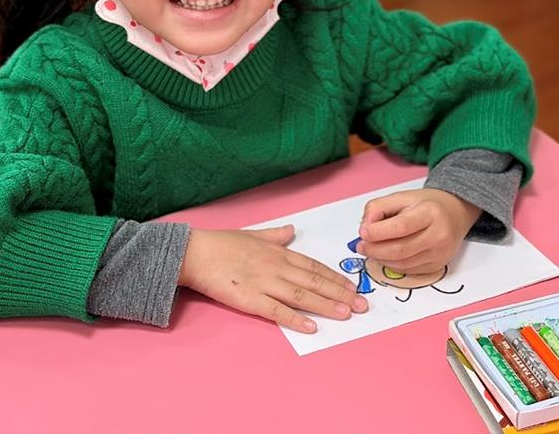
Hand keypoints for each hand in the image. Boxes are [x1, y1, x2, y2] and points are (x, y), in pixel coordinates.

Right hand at [178, 225, 367, 332]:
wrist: (195, 253)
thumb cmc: (221, 243)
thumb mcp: (252, 234)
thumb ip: (274, 235)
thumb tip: (291, 230)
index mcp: (278, 252)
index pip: (314, 266)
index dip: (336, 278)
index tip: (353, 286)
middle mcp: (276, 267)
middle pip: (315, 282)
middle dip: (341, 293)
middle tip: (363, 305)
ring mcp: (264, 283)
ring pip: (302, 295)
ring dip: (326, 305)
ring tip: (347, 313)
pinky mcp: (250, 299)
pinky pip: (277, 311)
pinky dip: (295, 319)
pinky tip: (311, 327)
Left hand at [357, 189, 481, 274]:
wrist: (455, 213)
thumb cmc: (426, 204)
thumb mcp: (401, 196)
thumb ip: (378, 208)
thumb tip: (365, 229)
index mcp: (430, 213)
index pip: (401, 226)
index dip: (378, 232)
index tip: (362, 232)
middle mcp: (439, 235)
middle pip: (400, 250)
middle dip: (375, 250)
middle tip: (361, 246)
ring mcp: (440, 254)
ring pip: (402, 264)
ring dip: (381, 259)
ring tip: (371, 250)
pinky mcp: (438, 266)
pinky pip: (408, 271)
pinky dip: (392, 265)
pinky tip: (386, 256)